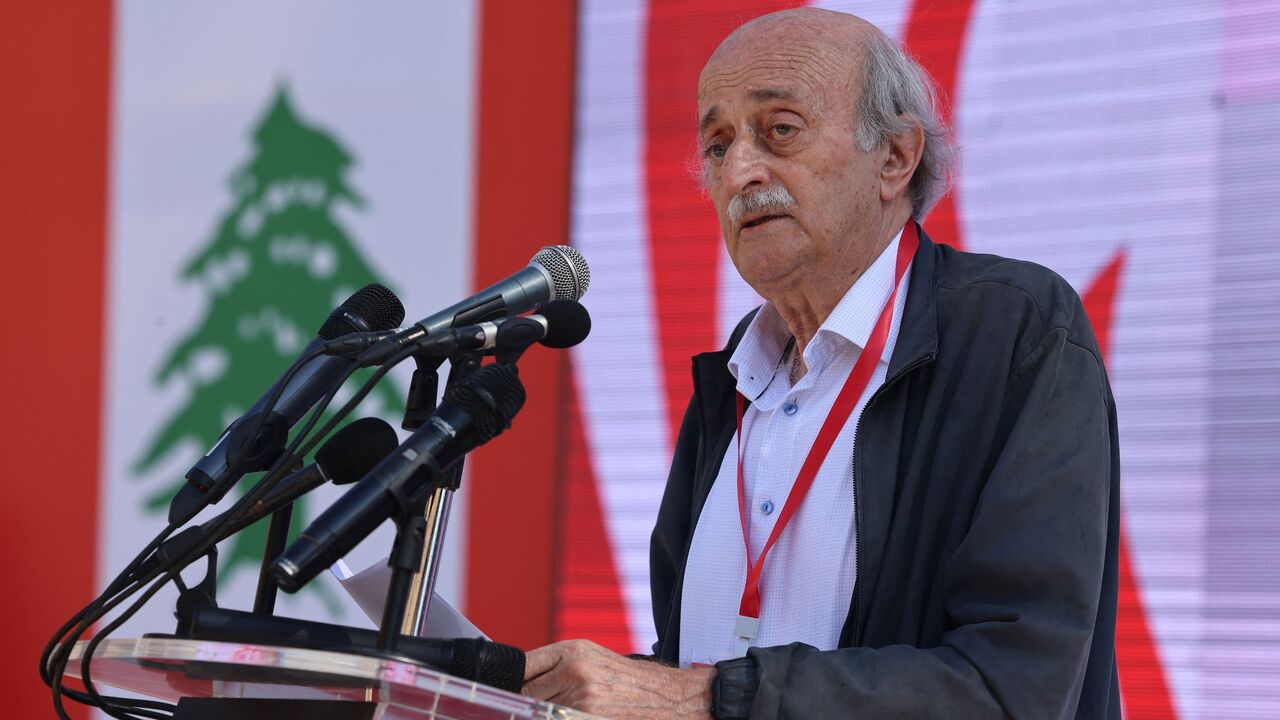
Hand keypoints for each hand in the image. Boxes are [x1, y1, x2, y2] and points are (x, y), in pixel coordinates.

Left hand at [522, 639, 714, 718]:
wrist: (663, 697)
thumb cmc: (625, 678)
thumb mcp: (589, 657)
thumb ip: (554, 664)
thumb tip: (518, 680)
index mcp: (571, 651)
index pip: (523, 667)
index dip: (513, 682)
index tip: (509, 691)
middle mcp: (573, 672)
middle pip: (526, 696)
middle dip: (529, 704)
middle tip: (546, 704)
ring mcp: (580, 700)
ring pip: (538, 713)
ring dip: (544, 715)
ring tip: (565, 709)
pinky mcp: (586, 719)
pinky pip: (555, 719)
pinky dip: (558, 718)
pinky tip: (572, 714)